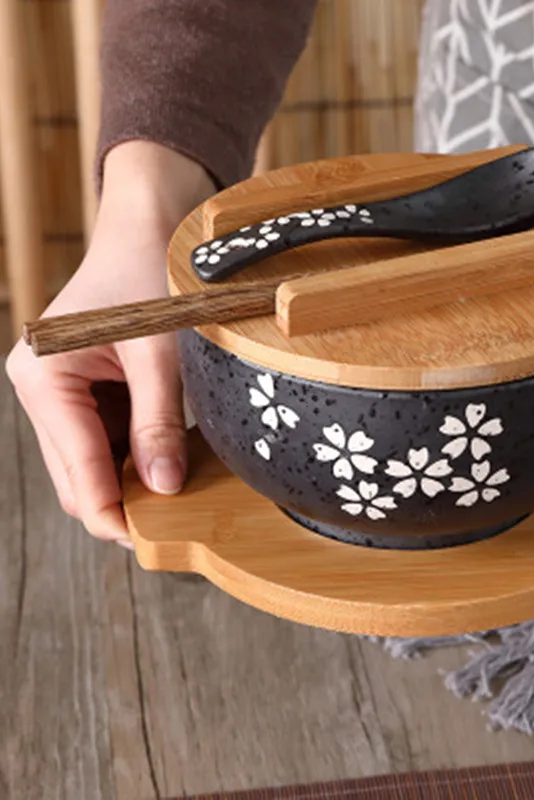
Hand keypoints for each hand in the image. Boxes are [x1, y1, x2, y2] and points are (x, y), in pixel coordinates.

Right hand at [6, 142, 213, 545]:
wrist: (149, 228)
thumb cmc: (150, 275)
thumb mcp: (161, 353)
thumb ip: (158, 421)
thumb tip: (164, 488)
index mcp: (44, 377)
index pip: (77, 467)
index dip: (110, 510)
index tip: (148, 542)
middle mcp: (44, 389)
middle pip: (77, 474)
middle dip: (119, 503)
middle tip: (171, 530)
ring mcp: (64, 394)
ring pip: (92, 463)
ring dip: (129, 484)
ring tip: (177, 501)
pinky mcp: (88, 393)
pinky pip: (108, 441)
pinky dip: (136, 458)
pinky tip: (170, 465)